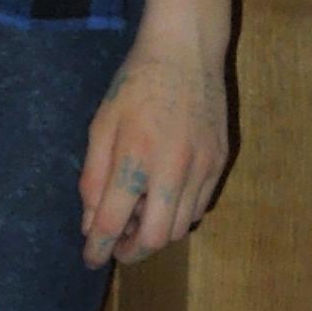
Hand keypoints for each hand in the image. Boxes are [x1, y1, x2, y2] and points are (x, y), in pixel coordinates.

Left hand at [80, 39, 232, 267]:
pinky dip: (179, 213)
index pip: (112, 223)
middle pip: (156, 239)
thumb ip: (94, 178)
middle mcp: (172, 170)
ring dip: (157, 233)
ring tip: (141, 216)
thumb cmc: (136, 84)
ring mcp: (202, 168)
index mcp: (134, 158)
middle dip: (133, 252)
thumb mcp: (101, 125)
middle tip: (118, 245)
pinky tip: (165, 196)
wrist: (186, 51)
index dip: (98, 248)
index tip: (91, 259)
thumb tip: (91, 223)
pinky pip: (200, 206)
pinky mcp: (220, 162)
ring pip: (181, 227)